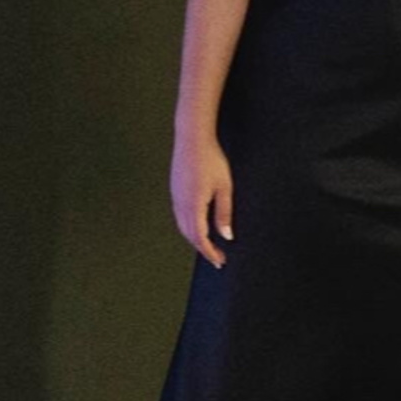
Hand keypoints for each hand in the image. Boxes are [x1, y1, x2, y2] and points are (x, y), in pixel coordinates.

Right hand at [171, 127, 234, 267]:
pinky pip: (180, 216)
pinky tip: (198, 226)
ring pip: (183, 226)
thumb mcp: (224, 187)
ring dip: (195, 238)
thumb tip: (226, 236)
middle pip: (189, 235)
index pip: (200, 237)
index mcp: (193, 206)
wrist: (192, 138)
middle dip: (203, 248)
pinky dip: (189, 227)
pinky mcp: (174, 191)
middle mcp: (180, 205)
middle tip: (217, 258)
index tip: (219, 261)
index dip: (209, 252)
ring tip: (209, 245)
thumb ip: (224, 213)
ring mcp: (175, 198)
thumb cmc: (211, 160)